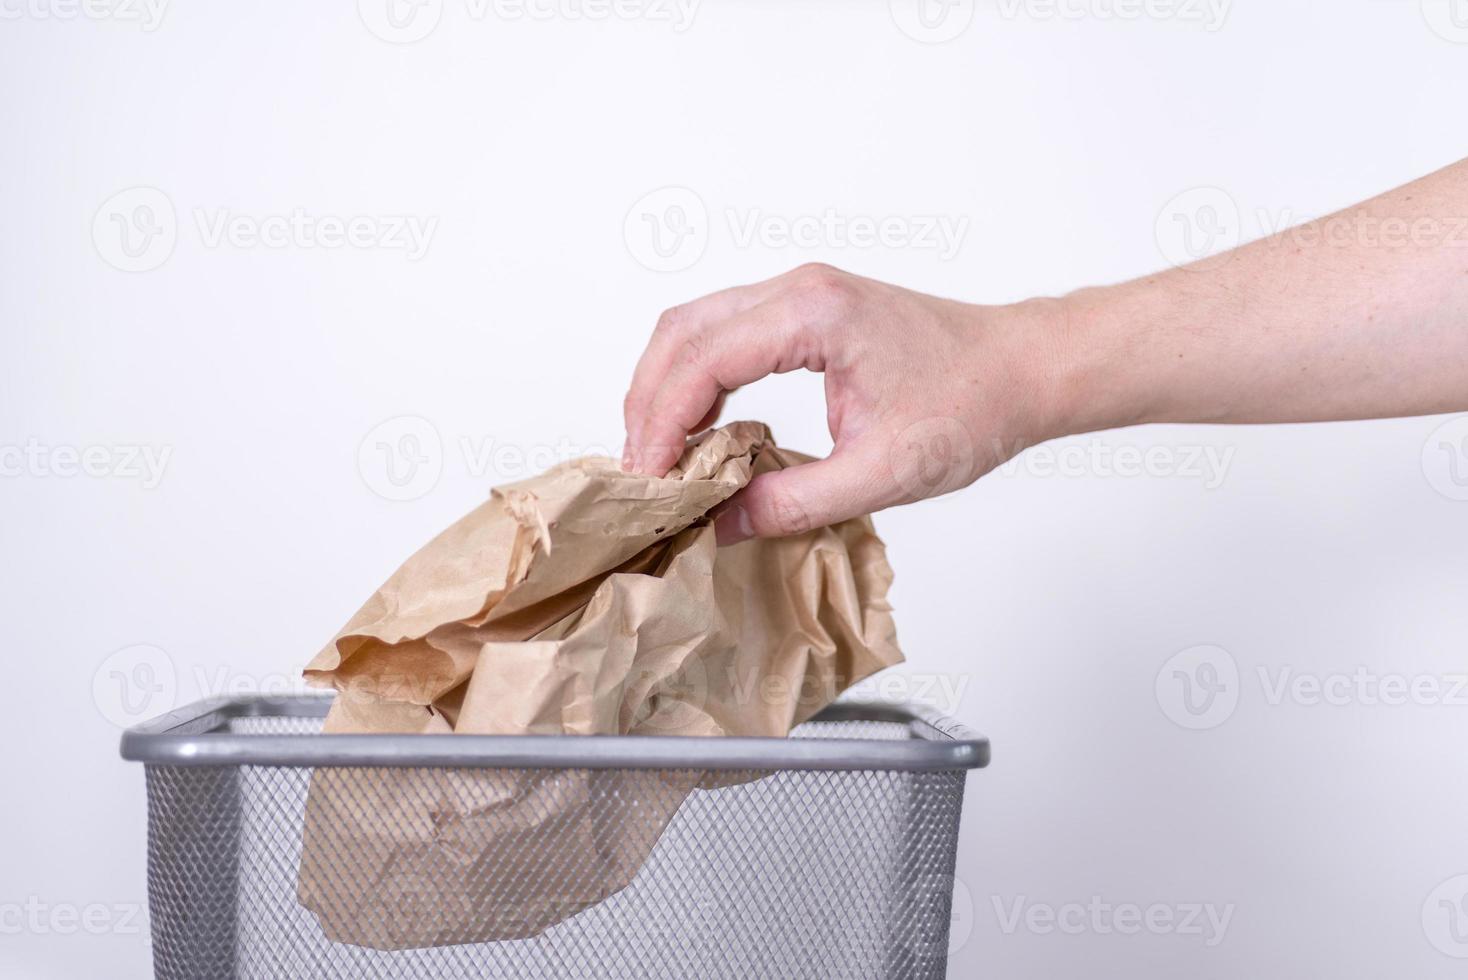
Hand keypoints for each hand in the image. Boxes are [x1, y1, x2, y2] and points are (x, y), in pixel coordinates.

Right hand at [621, 264, 1072, 543]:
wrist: (1023, 370)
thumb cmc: (972, 409)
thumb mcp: (882, 473)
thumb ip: (794, 502)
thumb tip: (721, 526)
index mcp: (814, 314)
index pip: (704, 361)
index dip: (664, 423)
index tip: (649, 480)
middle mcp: (799, 289)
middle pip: (683, 332)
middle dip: (649, 402)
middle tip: (642, 472)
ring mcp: (802, 294)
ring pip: (697, 327)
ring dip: (667, 387)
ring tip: (659, 455)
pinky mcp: (808, 312)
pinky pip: (727, 334)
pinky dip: (699, 378)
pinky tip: (699, 429)